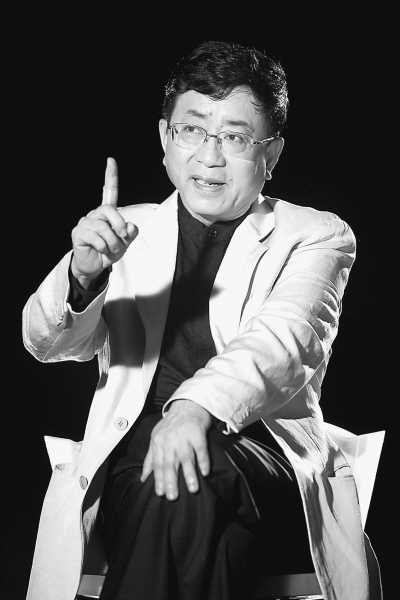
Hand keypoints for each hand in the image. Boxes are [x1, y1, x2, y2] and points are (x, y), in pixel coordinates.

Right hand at [71, 157, 137, 286]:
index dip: (110, 176)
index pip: (109, 191)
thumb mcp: (125, 242)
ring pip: (104, 228)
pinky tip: (101, 251)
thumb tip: (129, 226)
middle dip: (119, 225)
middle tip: (122, 238)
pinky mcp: (78, 233)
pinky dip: (104, 248)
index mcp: (107, 213)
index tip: (110, 160)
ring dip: (113, 243)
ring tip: (111, 250)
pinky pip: (97, 238)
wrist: (95, 266)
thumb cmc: (109, 251)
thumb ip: (130, 233)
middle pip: (110, 210)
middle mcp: (95, 214)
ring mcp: (85, 223)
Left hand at [141, 399, 211, 500]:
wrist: (188, 405)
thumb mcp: (156, 438)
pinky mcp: (197, 432)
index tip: (160, 493)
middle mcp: (170, 439)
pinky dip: (203, 460)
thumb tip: (143, 478)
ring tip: (192, 488)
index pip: (157, 463)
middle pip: (170, 462)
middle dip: (171, 480)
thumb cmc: (171, 425)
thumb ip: (150, 459)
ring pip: (186, 457)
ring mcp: (184, 435)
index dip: (158, 479)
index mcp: (158, 441)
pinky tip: (205, 472)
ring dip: (189, 473)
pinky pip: (200, 449)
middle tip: (172, 496)